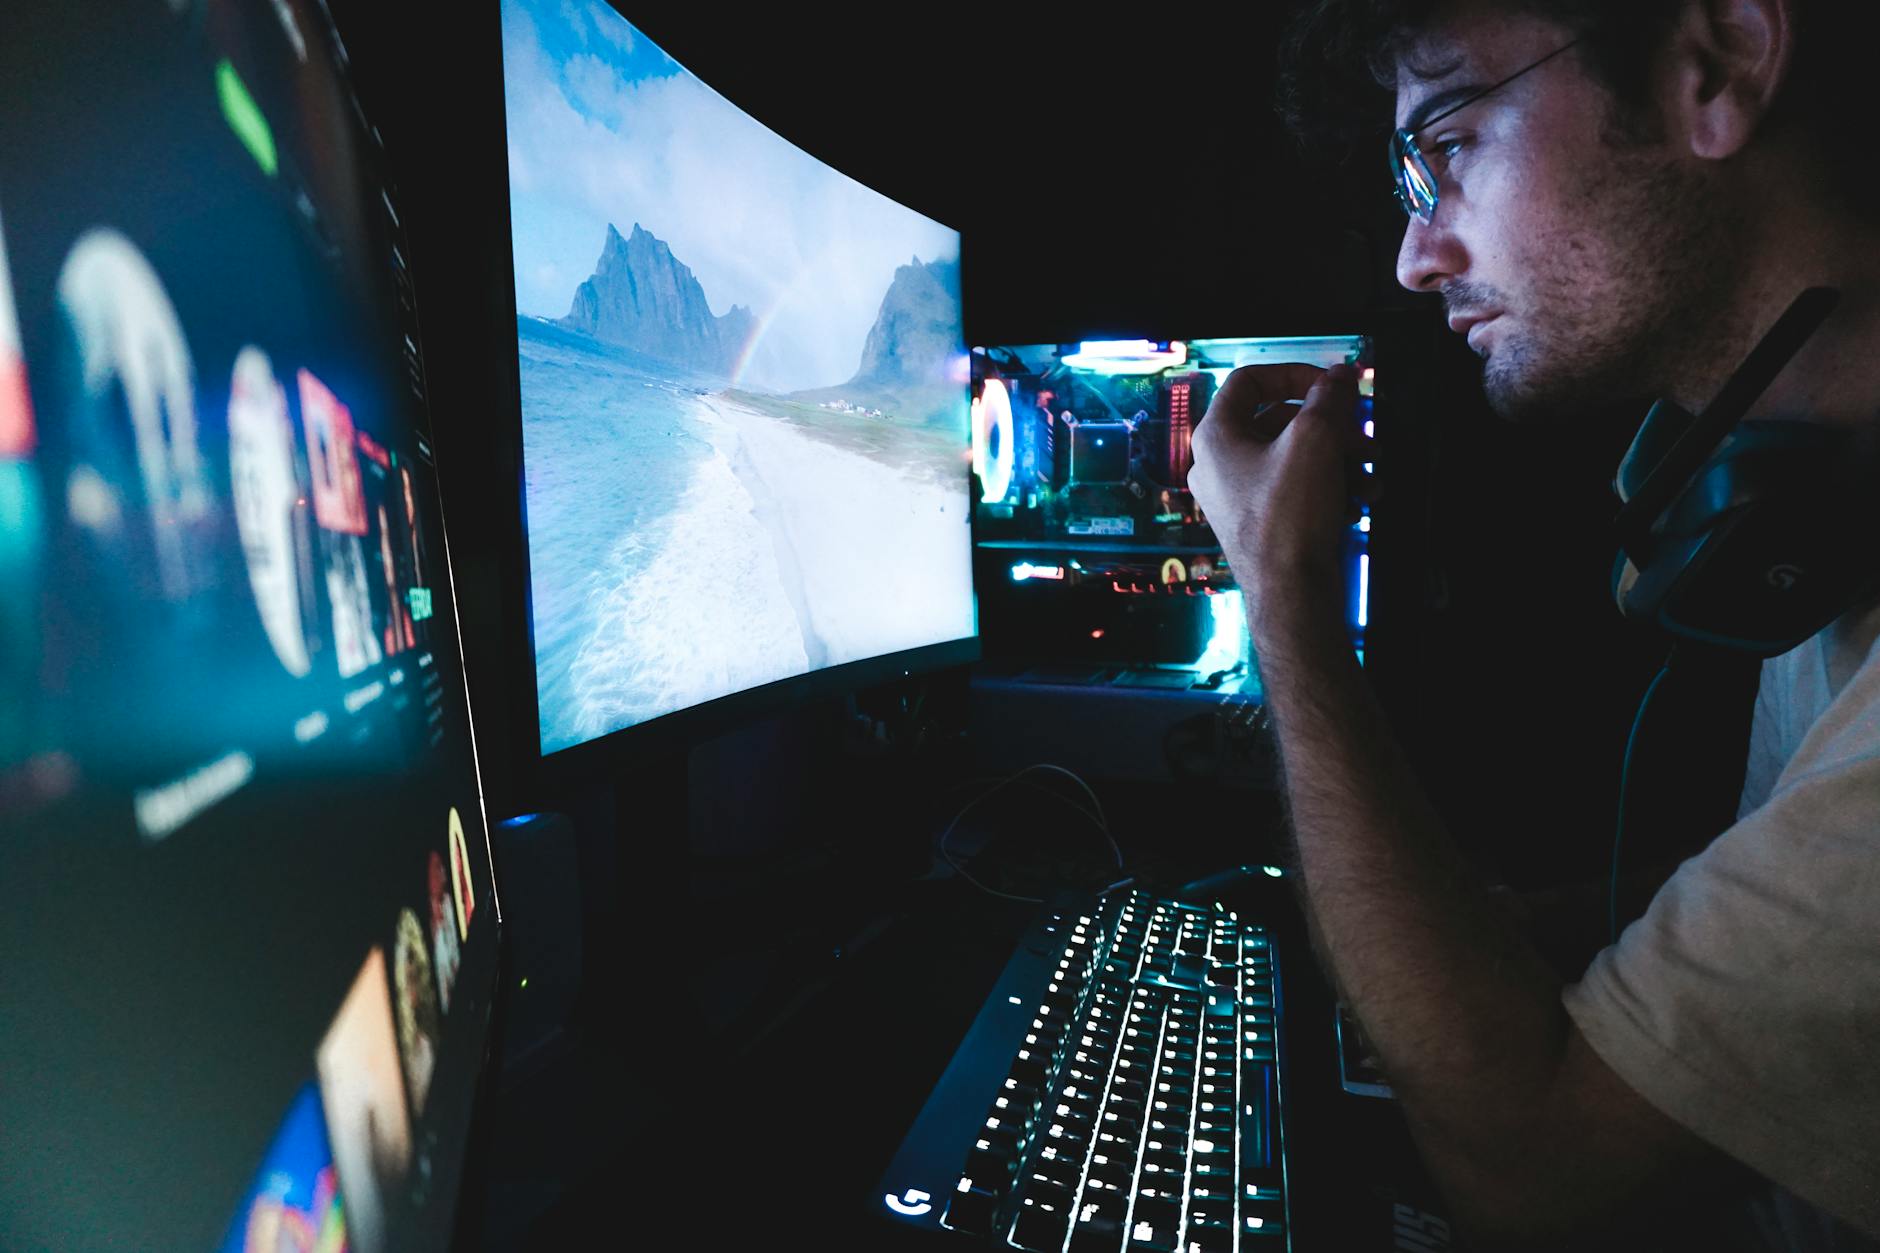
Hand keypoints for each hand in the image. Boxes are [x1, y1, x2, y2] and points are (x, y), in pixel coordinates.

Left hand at [1189, 362, 1374, 608]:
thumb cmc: (1289, 516)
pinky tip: (1363, 495)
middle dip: (1329, 422)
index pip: (1250, 381)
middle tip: (1362, 427)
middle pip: (1279, 420)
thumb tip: (1342, 374)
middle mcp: (1218, 464)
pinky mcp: (1260, 522)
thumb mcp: (1316, 440)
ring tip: (1373, 464)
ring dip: (1339, 454)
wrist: (1291, 593)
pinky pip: (1295, 488)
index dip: (1295, 373)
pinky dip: (1330, 485)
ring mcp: (1237, 496)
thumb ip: (1330, 398)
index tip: (1332, 383)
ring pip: (1293, 456)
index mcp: (1216, 436)